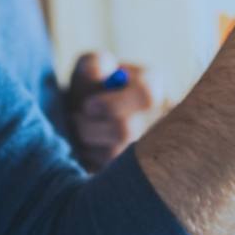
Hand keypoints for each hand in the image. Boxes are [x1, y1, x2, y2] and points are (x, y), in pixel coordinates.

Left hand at [65, 52, 160, 170]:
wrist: (84, 116)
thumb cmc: (90, 86)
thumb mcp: (90, 66)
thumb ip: (94, 63)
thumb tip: (98, 73)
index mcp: (152, 86)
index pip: (146, 95)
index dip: (112, 104)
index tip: (87, 106)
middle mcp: (159, 117)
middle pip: (127, 130)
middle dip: (91, 127)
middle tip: (75, 119)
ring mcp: (150, 147)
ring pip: (115, 154)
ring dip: (88, 142)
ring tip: (81, 130)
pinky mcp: (135, 172)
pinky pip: (108, 172)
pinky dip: (90, 159)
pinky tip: (89, 147)